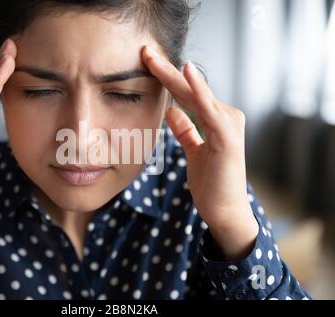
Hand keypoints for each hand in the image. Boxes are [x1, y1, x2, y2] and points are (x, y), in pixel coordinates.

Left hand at [142, 46, 257, 260]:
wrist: (223, 210)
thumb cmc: (211, 182)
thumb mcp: (193, 150)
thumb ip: (186, 130)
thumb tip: (172, 111)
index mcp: (215, 119)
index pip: (186, 94)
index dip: (166, 78)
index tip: (147, 63)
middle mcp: (224, 116)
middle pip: (189, 89)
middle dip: (165, 70)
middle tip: (145, 51)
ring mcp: (227, 124)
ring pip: (195, 94)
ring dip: (174, 74)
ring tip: (154, 57)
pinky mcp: (226, 136)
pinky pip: (208, 109)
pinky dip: (198, 89)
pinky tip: (186, 72)